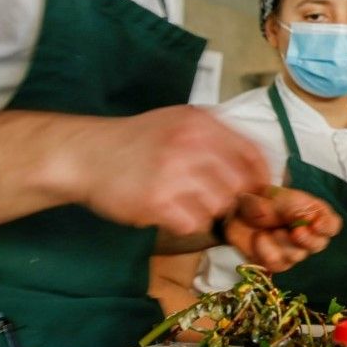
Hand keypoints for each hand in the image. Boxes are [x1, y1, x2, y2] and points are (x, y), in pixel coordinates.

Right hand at [68, 106, 271, 235]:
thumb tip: (257, 167)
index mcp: (201, 123)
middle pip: (238, 185)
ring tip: (184, 203)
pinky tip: (169, 212)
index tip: (259, 190)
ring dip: (207, 212)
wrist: (86, 154)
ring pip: (218, 207)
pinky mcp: (156, 202)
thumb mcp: (179, 122)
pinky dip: (185, 224)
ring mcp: (174, 174)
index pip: (252, 153)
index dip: (261, 177)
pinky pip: (193, 224)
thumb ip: (216, 137)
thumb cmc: (137, 140)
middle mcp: (191, 145)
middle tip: (211, 198)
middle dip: (230, 197)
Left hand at [224, 188, 340, 271]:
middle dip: (306, 239)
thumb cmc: (262, 200)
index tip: (316, 224)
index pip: (332, 225)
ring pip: (296, 255)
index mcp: (314, 215)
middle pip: (318, 244)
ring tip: (269, 229)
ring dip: (281, 242)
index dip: (327, 227)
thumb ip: (291, 208)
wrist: (235, 211)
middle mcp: (308, 236)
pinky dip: (265, 249)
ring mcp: (292, 252)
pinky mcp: (274, 263)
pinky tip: (259, 238)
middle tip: (295, 232)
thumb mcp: (276, 197)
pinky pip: (275, 262)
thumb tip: (306, 220)